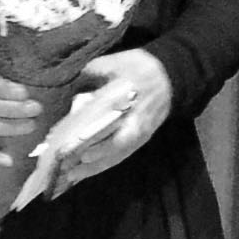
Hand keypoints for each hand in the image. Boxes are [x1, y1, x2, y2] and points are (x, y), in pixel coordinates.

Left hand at [25, 50, 178, 197]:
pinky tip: (86, 170)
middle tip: (68, 168)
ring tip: (72, 176)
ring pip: (118, 154)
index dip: (97, 137)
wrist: (170, 75)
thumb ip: (92, 73)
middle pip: (116, 145)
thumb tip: (72, 86)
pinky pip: (122, 155)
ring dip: (96, 167)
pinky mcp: (140, 138)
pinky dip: (104, 164)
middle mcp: (136, 120)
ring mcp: (140, 132)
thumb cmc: (140, 67)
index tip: (80, 150)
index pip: (111, 122)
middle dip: (93, 158)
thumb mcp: (115, 62)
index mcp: (129, 100)